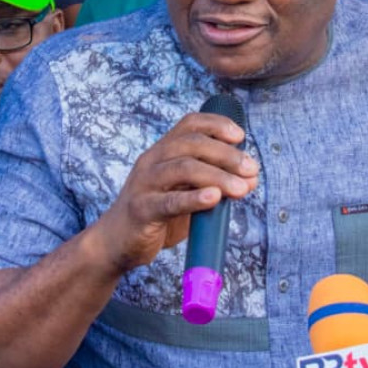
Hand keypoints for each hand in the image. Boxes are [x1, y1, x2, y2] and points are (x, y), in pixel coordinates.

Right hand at [94, 112, 257, 274]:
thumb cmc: (156, 215)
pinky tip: (214, 199)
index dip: (217, 124)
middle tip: (252, 169)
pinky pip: (169, 202)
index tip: (241, 136)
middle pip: (191, 144)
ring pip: (183, 168)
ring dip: (218, 176)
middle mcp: (152, 161)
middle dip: (226, 154)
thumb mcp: (186, 192)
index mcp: (162, 151)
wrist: (116, 243)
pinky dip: (194, 199)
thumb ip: (214, 184)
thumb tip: (251, 179)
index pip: (189, 124)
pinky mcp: (141, 210)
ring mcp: (144, 184)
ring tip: (242, 189)